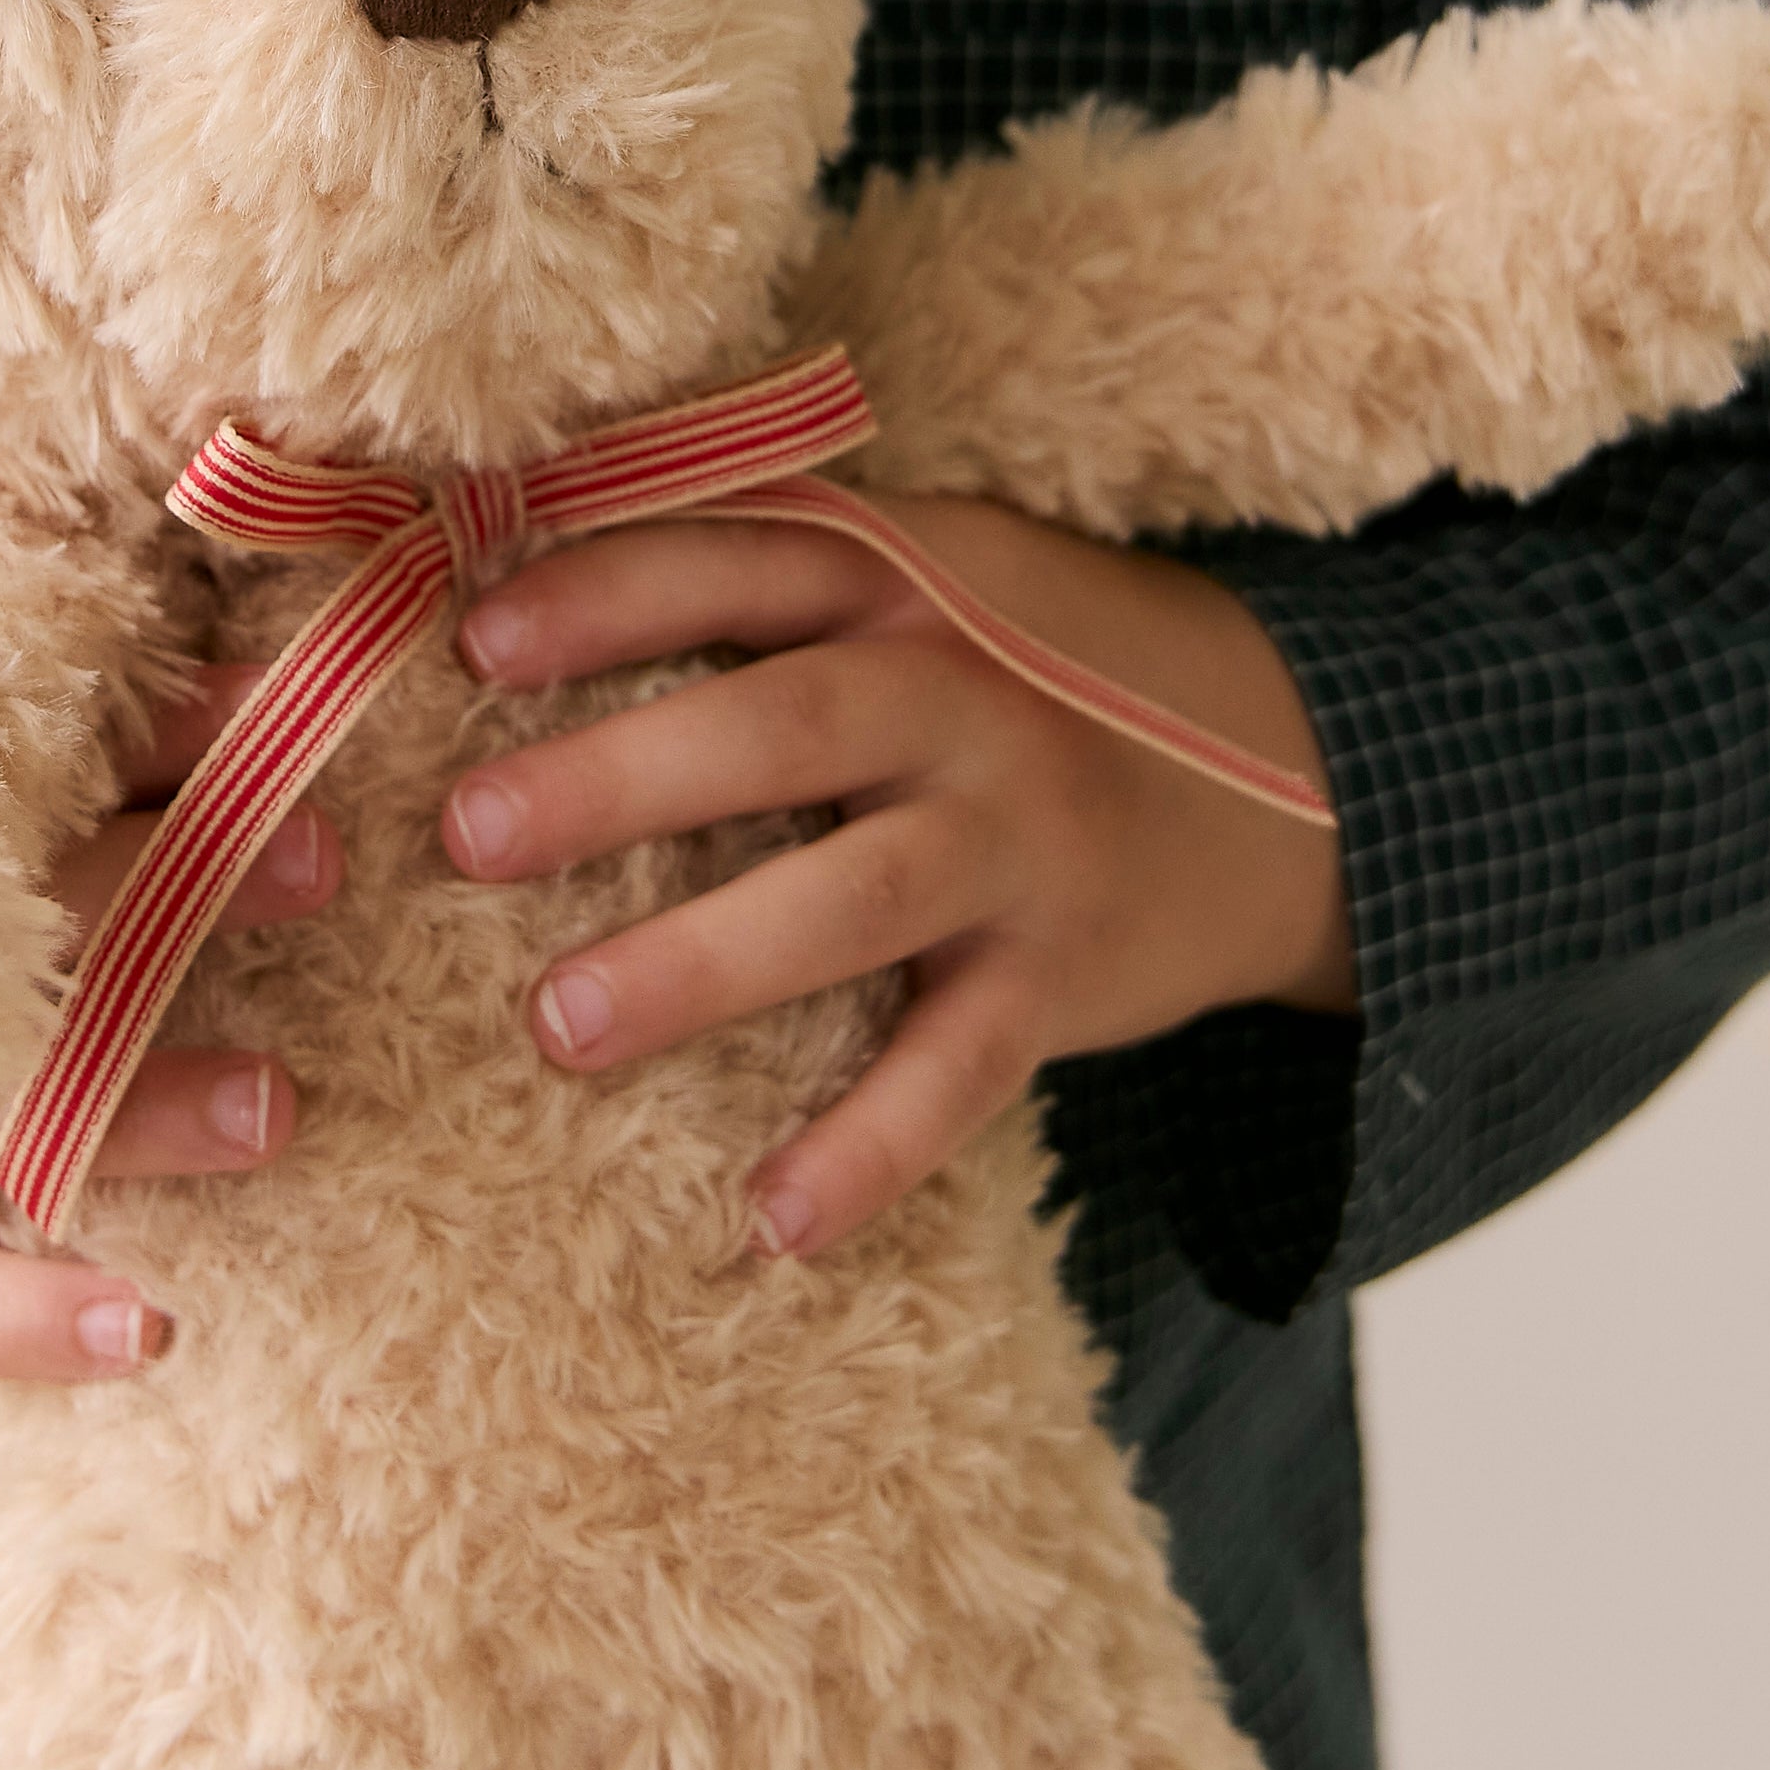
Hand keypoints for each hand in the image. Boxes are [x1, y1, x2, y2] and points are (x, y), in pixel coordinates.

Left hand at [439, 498, 1352, 1265]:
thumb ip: (770, 566)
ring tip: (559, 1024)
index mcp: (910, 580)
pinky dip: (869, 1150)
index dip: (611, 591)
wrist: (1300, 773)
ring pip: (855, 899)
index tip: (475, 637)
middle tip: (469, 832)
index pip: (747, 560)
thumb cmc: (1036, 666)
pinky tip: (771, 1221)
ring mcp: (1019, 842)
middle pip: (786, 725)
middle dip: (620, 776)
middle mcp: (967, 698)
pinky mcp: (1059, 976)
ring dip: (702, 962)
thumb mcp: (933, 575)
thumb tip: (512, 548)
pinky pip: (957, 1073)